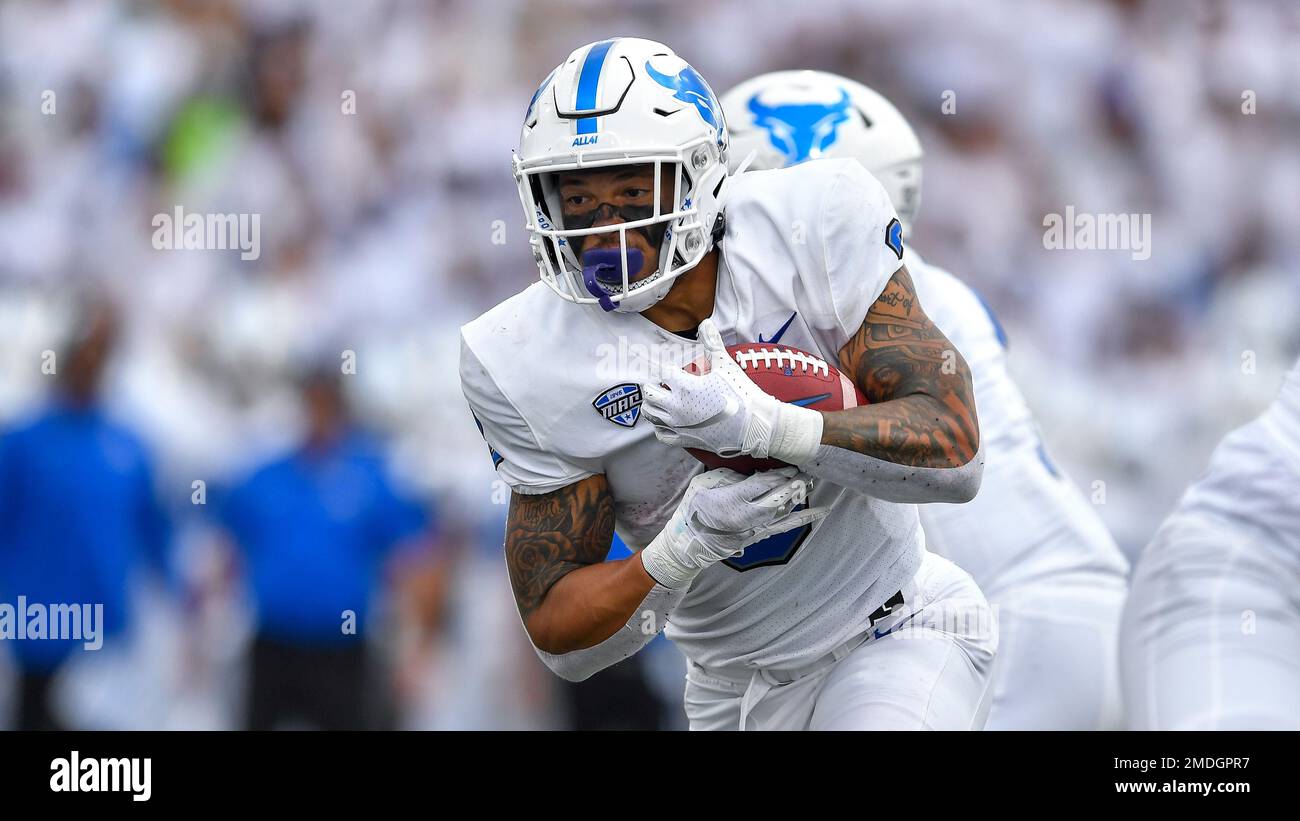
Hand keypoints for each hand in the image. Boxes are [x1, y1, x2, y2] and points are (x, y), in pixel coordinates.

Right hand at [640, 466, 829, 588]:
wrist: (688, 544)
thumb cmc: (693, 509)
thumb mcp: (705, 484)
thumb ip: (729, 476)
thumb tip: (751, 469)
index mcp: (732, 500)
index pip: (763, 484)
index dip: (779, 474)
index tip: (790, 465)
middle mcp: (747, 515)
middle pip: (777, 497)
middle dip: (792, 484)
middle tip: (805, 471)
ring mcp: (754, 528)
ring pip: (783, 511)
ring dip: (798, 497)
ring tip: (810, 484)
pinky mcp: (757, 536)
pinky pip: (784, 526)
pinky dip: (802, 518)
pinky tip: (819, 512)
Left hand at [641, 318, 821, 462]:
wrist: (754, 424)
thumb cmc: (740, 393)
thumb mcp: (726, 365)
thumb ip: (712, 343)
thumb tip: (705, 322)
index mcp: (685, 386)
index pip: (664, 371)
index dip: (669, 368)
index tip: (676, 369)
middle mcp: (676, 406)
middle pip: (650, 392)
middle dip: (655, 385)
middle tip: (665, 384)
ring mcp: (678, 425)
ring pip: (650, 413)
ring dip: (653, 404)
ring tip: (663, 399)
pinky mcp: (684, 439)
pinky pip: (661, 434)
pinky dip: (660, 426)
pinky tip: (667, 420)